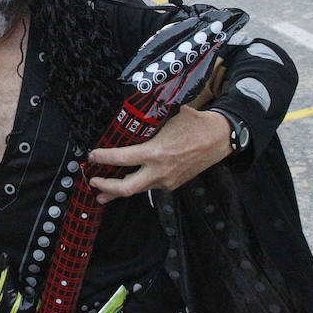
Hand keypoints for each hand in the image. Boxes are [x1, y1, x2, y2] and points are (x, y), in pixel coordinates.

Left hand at [88, 106, 231, 203]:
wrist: (221, 137)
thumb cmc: (195, 123)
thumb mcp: (168, 118)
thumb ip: (148, 124)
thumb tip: (131, 119)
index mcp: (156, 153)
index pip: (121, 159)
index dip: (103, 158)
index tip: (91, 155)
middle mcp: (160, 171)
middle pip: (126, 188)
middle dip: (106, 187)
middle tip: (92, 181)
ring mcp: (167, 181)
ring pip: (137, 190)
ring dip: (118, 192)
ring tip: (102, 194)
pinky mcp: (173, 184)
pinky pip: (150, 187)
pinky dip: (136, 186)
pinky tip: (128, 183)